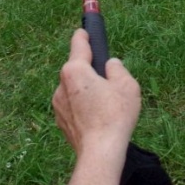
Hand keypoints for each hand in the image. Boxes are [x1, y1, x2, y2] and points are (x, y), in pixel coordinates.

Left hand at [51, 30, 139, 158]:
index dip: (85, 35)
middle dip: (91, 70)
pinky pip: (73, 106)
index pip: (78, 43)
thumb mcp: (126, 85)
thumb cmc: (114, 116)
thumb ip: (117, 69)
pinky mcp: (61, 121)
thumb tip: (110, 65)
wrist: (100, 153)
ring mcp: (58, 104)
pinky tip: (99, 118)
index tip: (85, 30)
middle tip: (110, 80)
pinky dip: (83, 107)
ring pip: (75, 89)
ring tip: (108, 105)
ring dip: (87, 91)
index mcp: (75, 70)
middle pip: (77, 68)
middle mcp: (61, 84)